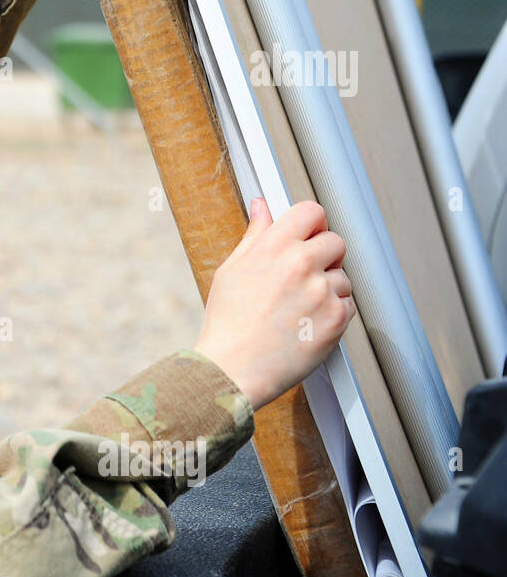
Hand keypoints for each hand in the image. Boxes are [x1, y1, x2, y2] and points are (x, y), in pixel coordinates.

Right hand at [193, 198, 354, 409]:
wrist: (233, 369)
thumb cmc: (227, 324)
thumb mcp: (231, 270)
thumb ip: (254, 235)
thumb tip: (261, 207)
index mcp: (273, 247)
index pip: (311, 212)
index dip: (311, 224)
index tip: (308, 235)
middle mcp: (300, 264)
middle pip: (335, 241)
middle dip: (323, 256)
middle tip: (302, 278)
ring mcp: (321, 291)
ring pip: (343, 276)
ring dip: (327, 288)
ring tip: (298, 308)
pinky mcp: (336, 318)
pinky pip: (348, 304)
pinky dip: (332, 313)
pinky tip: (306, 323)